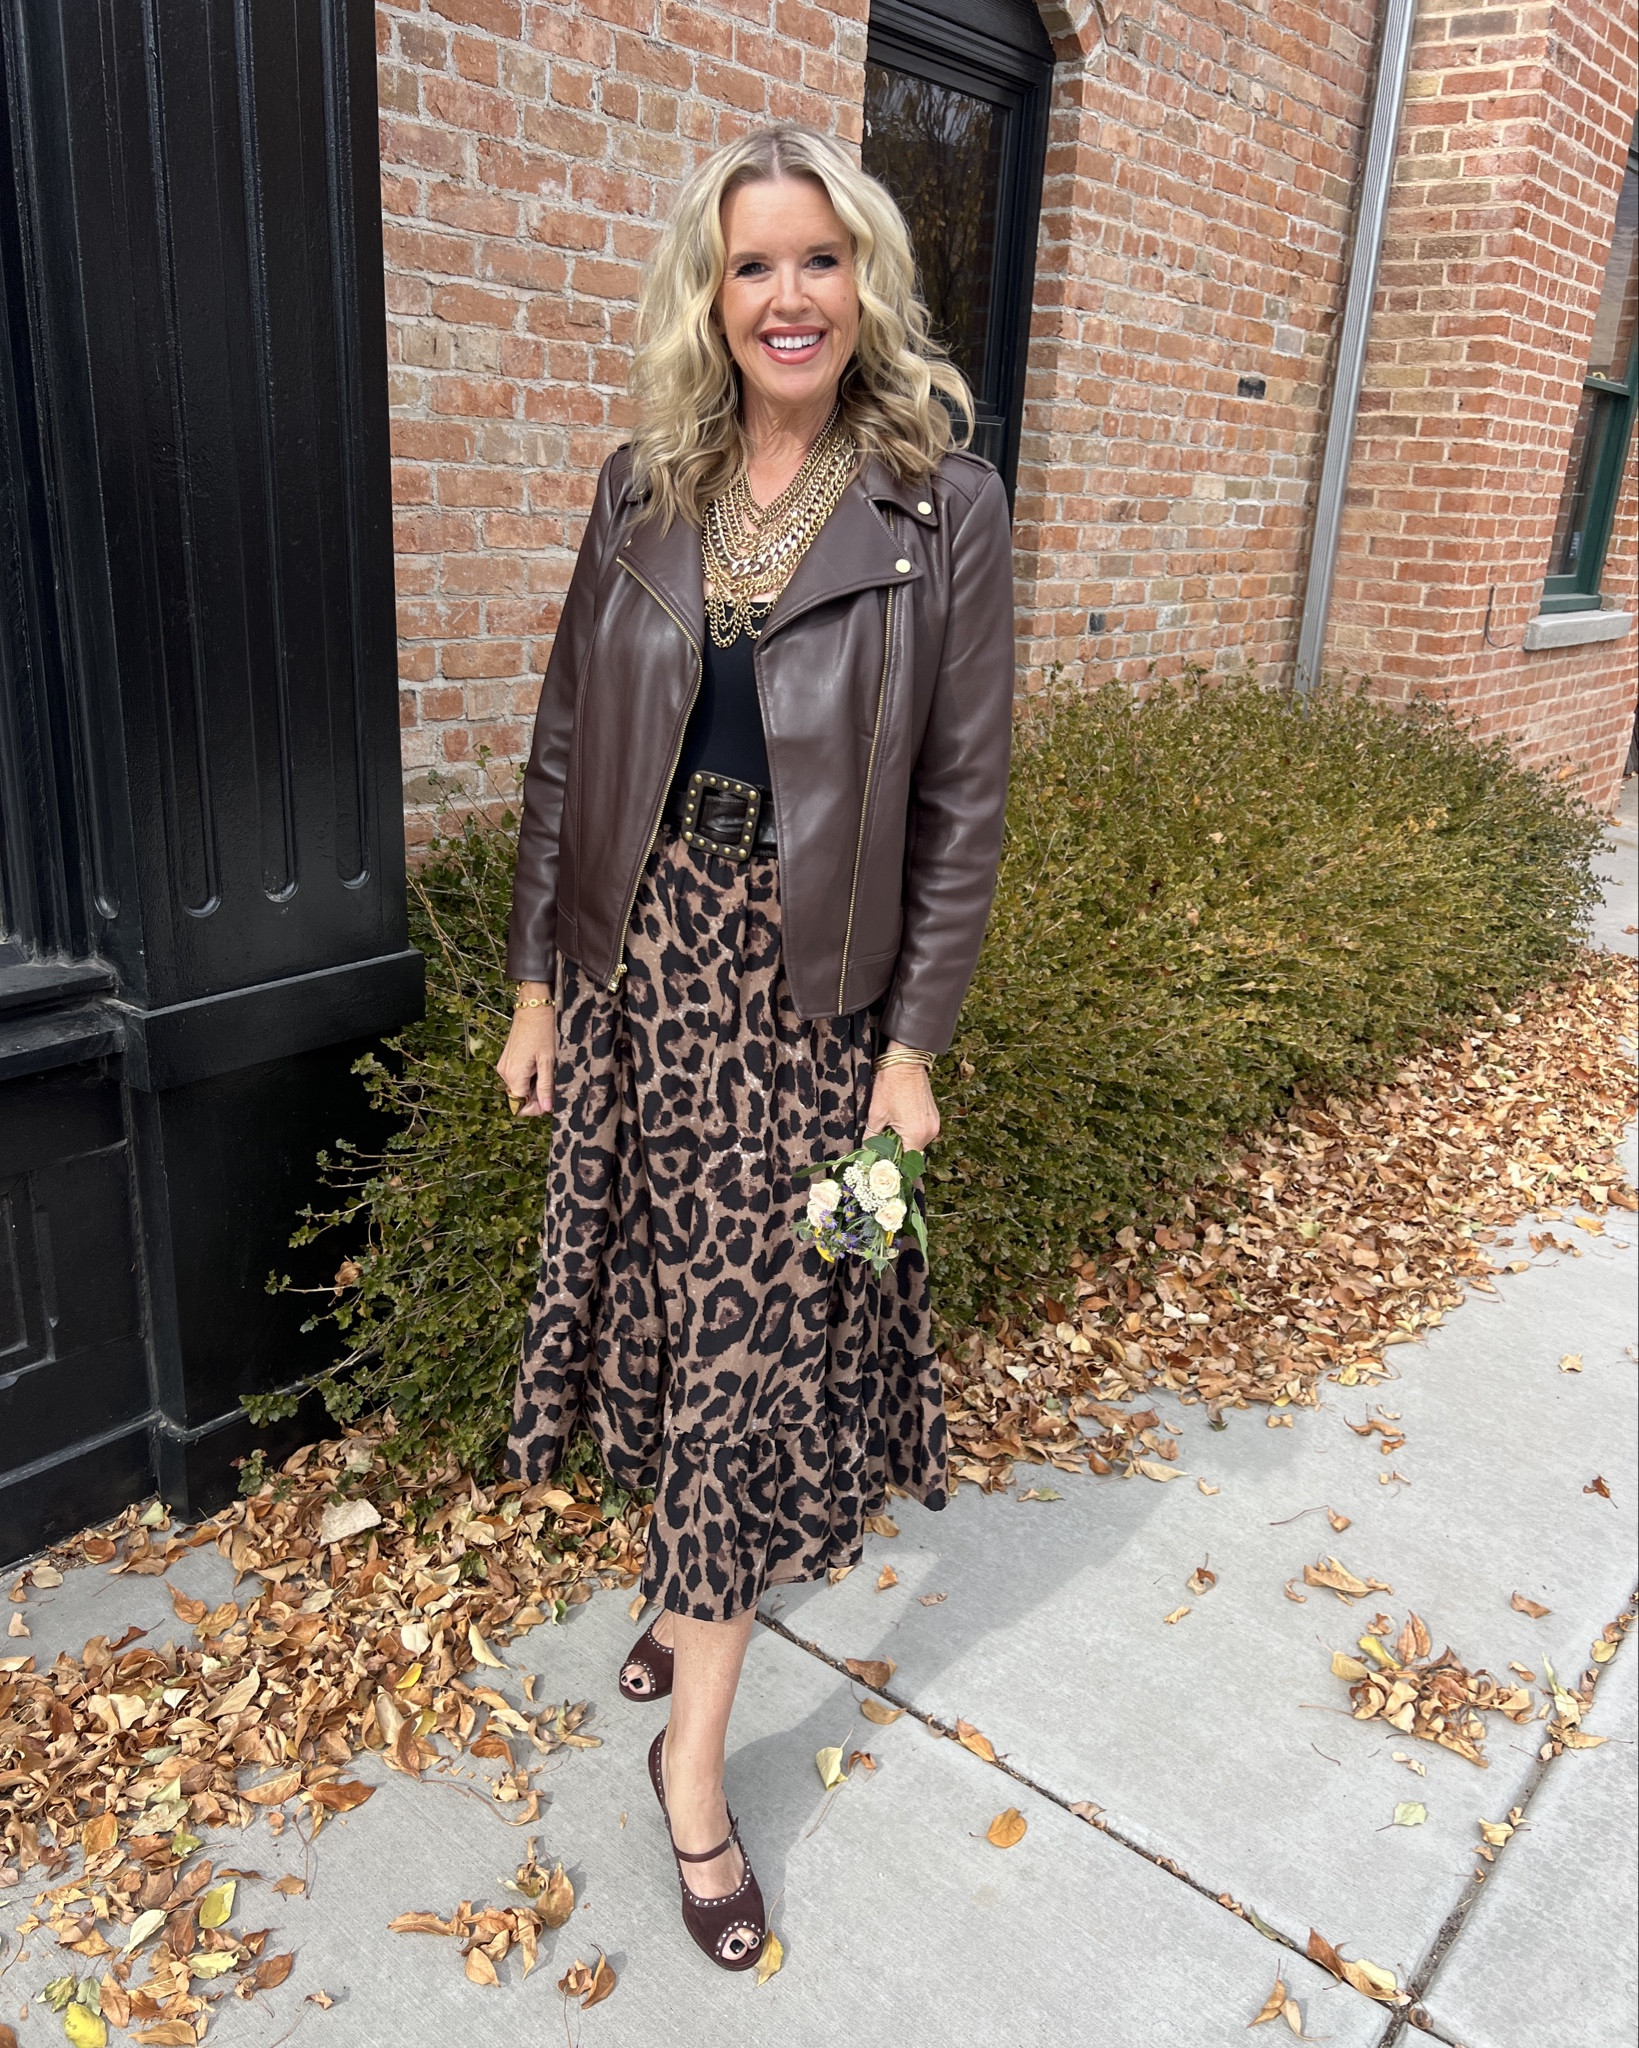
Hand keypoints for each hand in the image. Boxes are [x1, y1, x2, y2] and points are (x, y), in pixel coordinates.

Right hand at [495, 987, 555, 1116]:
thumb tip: (545, 1108)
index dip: (536, 1107)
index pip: (520, 1104)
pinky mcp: (507, 1058)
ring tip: (547, 1071)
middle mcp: (505, 1072)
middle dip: (536, 1096)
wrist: (533, 1007)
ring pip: (519, 1086)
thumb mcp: (548, 1061)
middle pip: (519, 1096)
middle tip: (553, 1085)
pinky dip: (529, 1075)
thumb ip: (546, 1086)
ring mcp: (504, 1065)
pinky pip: (517, 1075)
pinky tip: (540, 1065)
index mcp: (514, 1075)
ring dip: (534, 1085)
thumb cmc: (543, 1031)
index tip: (550, 1102)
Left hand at [864, 1050, 938, 1154]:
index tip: (883, 1163)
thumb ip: (872, 1138)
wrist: (905, 1062)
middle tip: (882, 1147)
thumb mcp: (876, 1114)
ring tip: (889, 1132)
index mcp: (916, 1135)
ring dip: (904, 1141)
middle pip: (913, 1153)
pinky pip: (922, 1131)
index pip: (907, 1162)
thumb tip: (865, 1152)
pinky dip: (911, 1132)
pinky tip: (898, 1123)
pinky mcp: (934, 1115)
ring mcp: (934, 1123)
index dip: (894, 1164)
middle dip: (898, 1152)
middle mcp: (930, 1132)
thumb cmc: (891, 1086)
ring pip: (918, 1142)